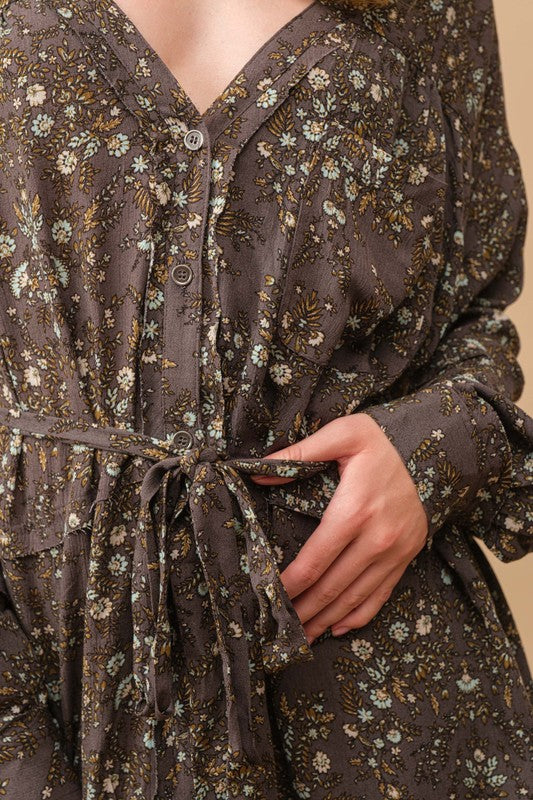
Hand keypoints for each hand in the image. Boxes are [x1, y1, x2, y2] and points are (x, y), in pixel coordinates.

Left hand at [250, 414, 428, 643]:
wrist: (435, 453)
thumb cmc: (382, 443)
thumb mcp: (343, 434)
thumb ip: (300, 452)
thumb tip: (257, 469)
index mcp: (354, 511)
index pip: (315, 560)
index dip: (290, 584)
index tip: (269, 595)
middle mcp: (376, 539)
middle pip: (332, 587)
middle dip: (302, 610)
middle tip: (278, 628)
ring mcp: (394, 553)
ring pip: (354, 598)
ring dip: (325, 619)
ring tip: (300, 636)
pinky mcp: (405, 558)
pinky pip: (380, 596)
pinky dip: (358, 617)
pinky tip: (337, 628)